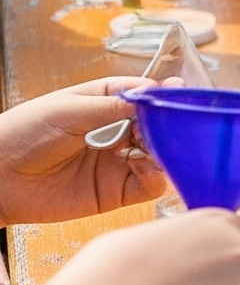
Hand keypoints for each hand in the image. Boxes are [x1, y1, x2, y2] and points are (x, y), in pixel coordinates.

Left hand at [0, 79, 167, 222]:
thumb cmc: (22, 135)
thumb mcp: (69, 109)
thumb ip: (113, 105)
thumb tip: (153, 94)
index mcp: (104, 104)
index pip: (144, 95)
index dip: (160, 96)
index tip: (173, 95)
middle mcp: (116, 132)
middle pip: (159, 126)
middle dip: (165, 125)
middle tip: (157, 125)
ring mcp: (119, 162)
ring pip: (161, 155)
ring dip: (163, 150)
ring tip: (146, 146)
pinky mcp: (117, 191)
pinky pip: (151, 185)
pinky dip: (155, 175)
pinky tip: (139, 165)